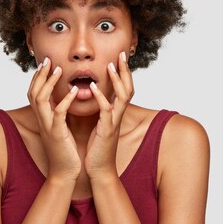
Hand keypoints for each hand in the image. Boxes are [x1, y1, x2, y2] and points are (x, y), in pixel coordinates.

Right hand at [27, 57, 81, 181]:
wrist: (65, 172)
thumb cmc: (65, 150)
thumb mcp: (58, 129)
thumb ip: (57, 114)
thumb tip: (61, 100)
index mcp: (43, 118)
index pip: (34, 92)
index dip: (38, 77)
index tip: (45, 62)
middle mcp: (41, 120)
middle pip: (33, 91)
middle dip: (40, 74)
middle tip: (48, 60)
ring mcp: (48, 126)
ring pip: (41, 99)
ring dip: (49, 83)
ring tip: (58, 70)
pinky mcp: (57, 133)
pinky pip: (58, 113)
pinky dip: (65, 101)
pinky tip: (74, 91)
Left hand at [85, 51, 134, 179]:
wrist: (99, 169)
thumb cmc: (98, 148)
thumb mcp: (99, 124)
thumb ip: (100, 110)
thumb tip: (94, 96)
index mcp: (115, 113)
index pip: (124, 88)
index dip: (124, 73)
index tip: (120, 57)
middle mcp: (118, 115)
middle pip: (128, 88)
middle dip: (125, 71)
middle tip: (122, 54)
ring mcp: (114, 122)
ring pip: (122, 96)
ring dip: (117, 80)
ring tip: (110, 65)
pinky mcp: (106, 130)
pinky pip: (106, 110)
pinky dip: (101, 97)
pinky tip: (93, 86)